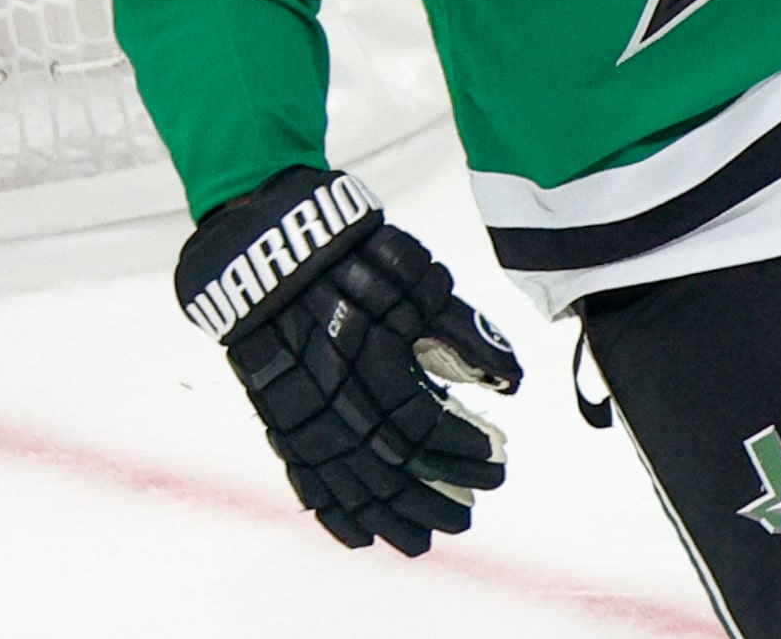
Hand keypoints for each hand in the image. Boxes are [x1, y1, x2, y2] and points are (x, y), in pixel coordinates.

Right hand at [176, 167, 521, 554]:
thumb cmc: (357, 255)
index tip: (497, 463)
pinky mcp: (275, 412)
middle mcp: (331, 390)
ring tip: (422, 538)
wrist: (268, 242)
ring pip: (344, 479)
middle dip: (431, 495)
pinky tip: (357, 532)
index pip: (423, 425)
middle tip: (470, 514)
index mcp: (371, 355)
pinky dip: (330, 508)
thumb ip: (465, 334)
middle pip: (385, 465)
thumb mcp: (421, 281)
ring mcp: (297, 407)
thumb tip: (512, 383)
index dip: (461, 450)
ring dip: (386, 514)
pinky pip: (302, 472)